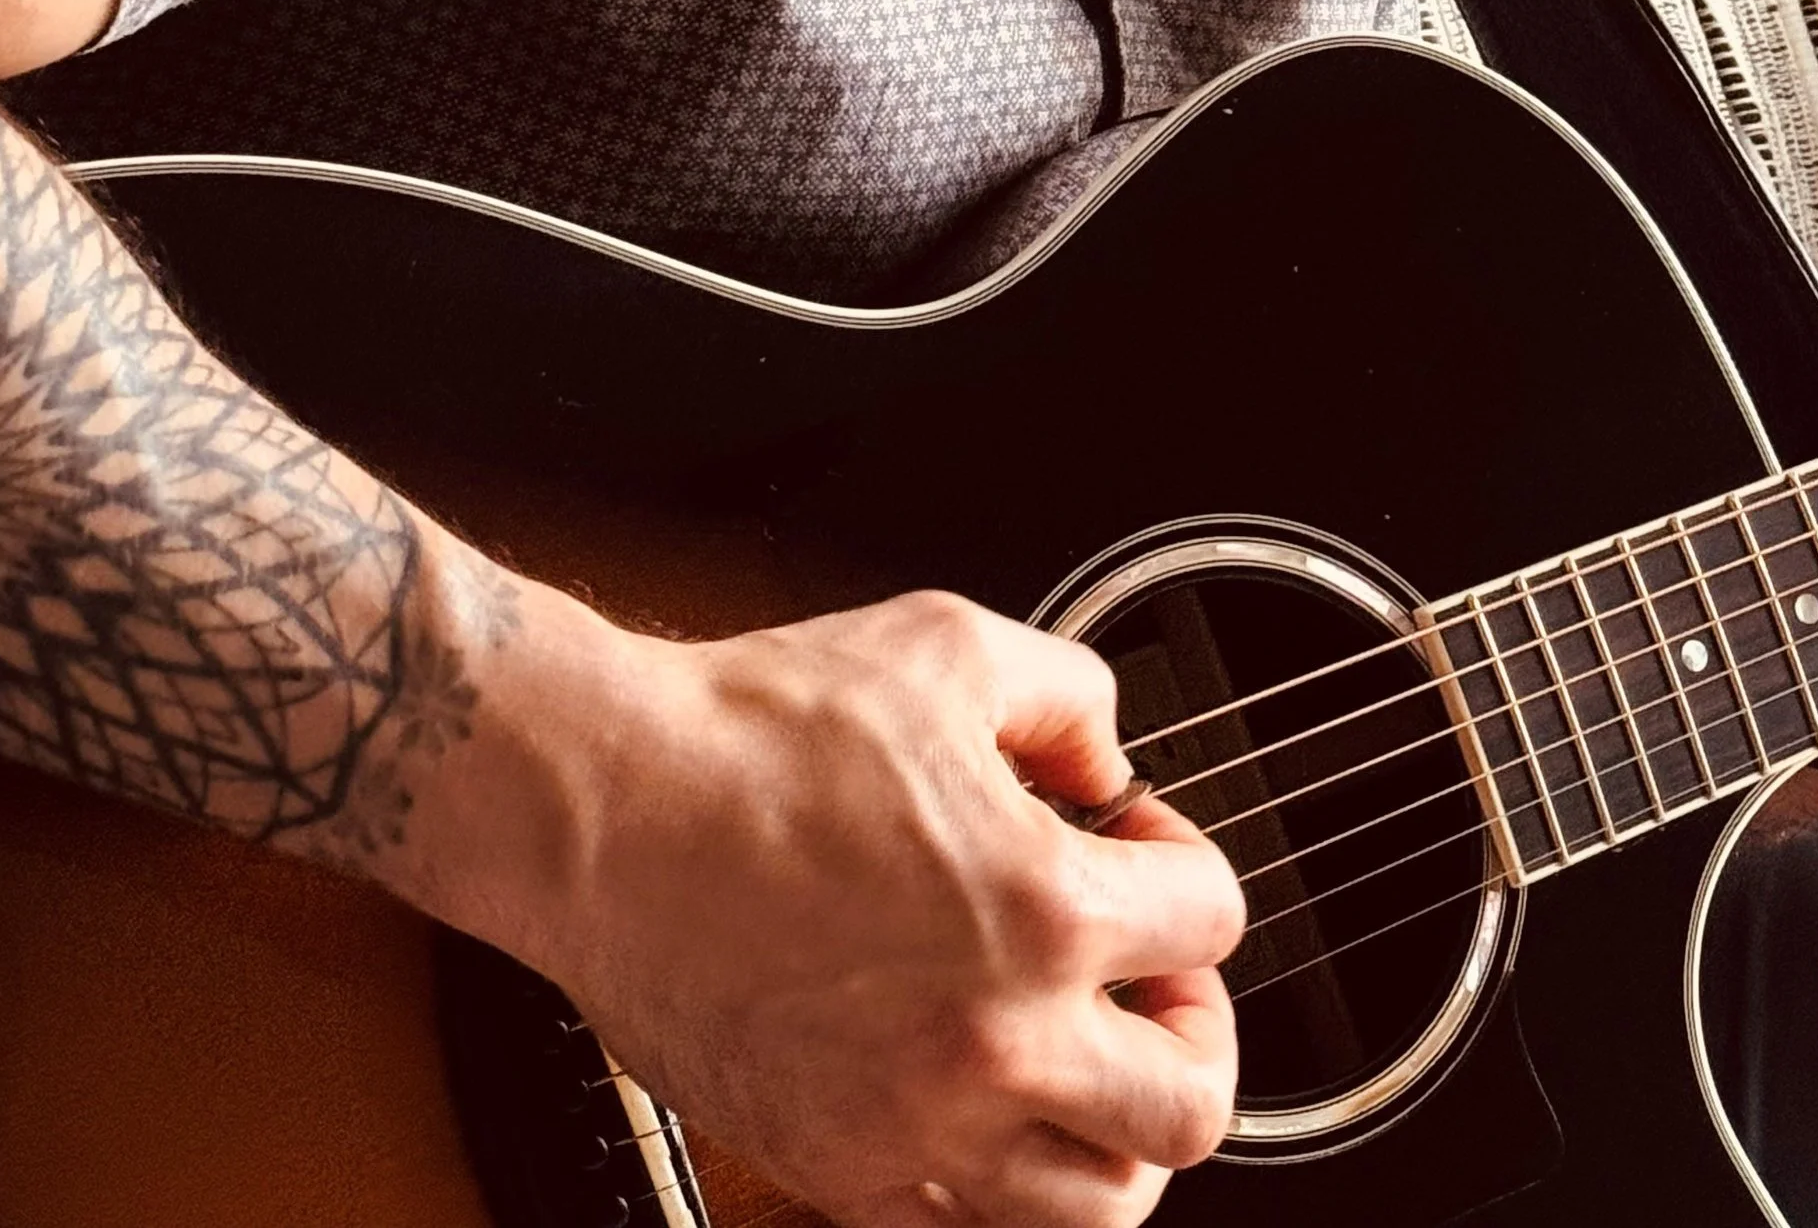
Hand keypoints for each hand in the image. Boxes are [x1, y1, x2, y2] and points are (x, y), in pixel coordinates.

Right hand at [463, 585, 1243, 1227]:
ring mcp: (915, 1123)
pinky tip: (984, 1100)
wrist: (605, 807)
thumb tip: (1104, 762)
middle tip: (1148, 979)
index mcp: (1040, 909)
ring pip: (1097, 1209)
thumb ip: (1069, 697)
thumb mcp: (950, 648)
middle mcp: (994, 1041)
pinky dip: (1001, 1180)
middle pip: (1192, 1107)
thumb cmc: (751, 732)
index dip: (1185, 861)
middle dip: (1193, 1030)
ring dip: (1116, 1131)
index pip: (1211, 922)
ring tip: (1086, 1060)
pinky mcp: (838, 1167)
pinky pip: (965, 1227)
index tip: (1136, 842)